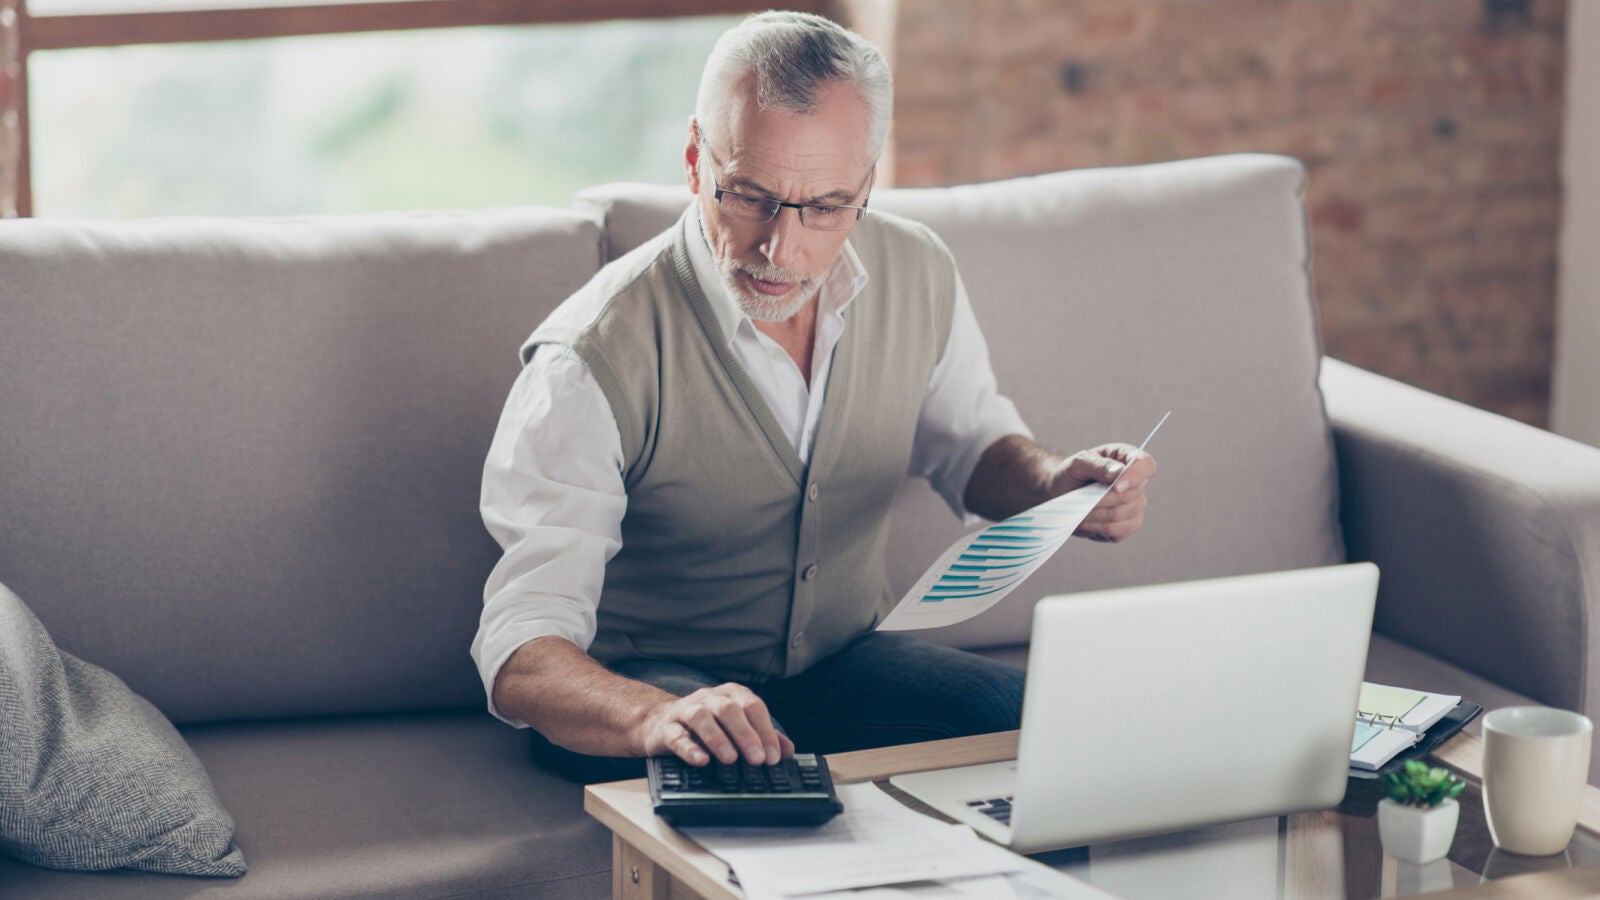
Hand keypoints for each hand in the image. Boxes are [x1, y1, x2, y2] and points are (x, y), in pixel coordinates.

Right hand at [639, 683, 794, 766]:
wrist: (661, 724)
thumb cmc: (705, 728)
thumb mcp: (735, 728)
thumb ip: (762, 737)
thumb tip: (788, 751)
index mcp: (730, 695)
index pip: (753, 707)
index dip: (765, 731)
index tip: (773, 757)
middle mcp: (709, 698)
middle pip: (730, 710)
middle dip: (746, 735)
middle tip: (757, 760)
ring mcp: (686, 710)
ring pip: (702, 717)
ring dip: (718, 738)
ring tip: (730, 759)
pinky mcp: (667, 728)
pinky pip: (677, 735)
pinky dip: (689, 748)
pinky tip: (701, 761)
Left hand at [1047, 444, 1157, 541]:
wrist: (1062, 494)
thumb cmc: (1072, 473)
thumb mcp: (1078, 462)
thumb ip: (1098, 464)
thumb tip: (1117, 472)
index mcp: (1128, 458)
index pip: (1146, 465)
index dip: (1135, 476)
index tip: (1115, 487)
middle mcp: (1138, 482)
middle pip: (1130, 495)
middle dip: (1101, 499)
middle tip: (1081, 498)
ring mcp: (1137, 505)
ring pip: (1120, 515)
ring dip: (1095, 514)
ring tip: (1078, 510)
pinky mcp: (1129, 525)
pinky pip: (1117, 530)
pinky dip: (1096, 527)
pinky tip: (1085, 521)